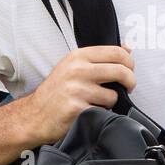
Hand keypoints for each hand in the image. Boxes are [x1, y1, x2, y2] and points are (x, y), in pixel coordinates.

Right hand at [21, 44, 135, 143]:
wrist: (34, 115)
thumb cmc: (56, 92)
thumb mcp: (73, 66)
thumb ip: (100, 57)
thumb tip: (127, 48)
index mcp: (78, 56)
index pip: (116, 52)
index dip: (129, 63)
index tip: (130, 71)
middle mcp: (77, 70)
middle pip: (120, 71)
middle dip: (130, 82)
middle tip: (128, 88)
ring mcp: (76, 89)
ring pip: (113, 95)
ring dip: (110, 102)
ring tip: (97, 103)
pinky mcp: (76, 108)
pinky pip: (103, 111)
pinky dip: (100, 114)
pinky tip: (88, 112)